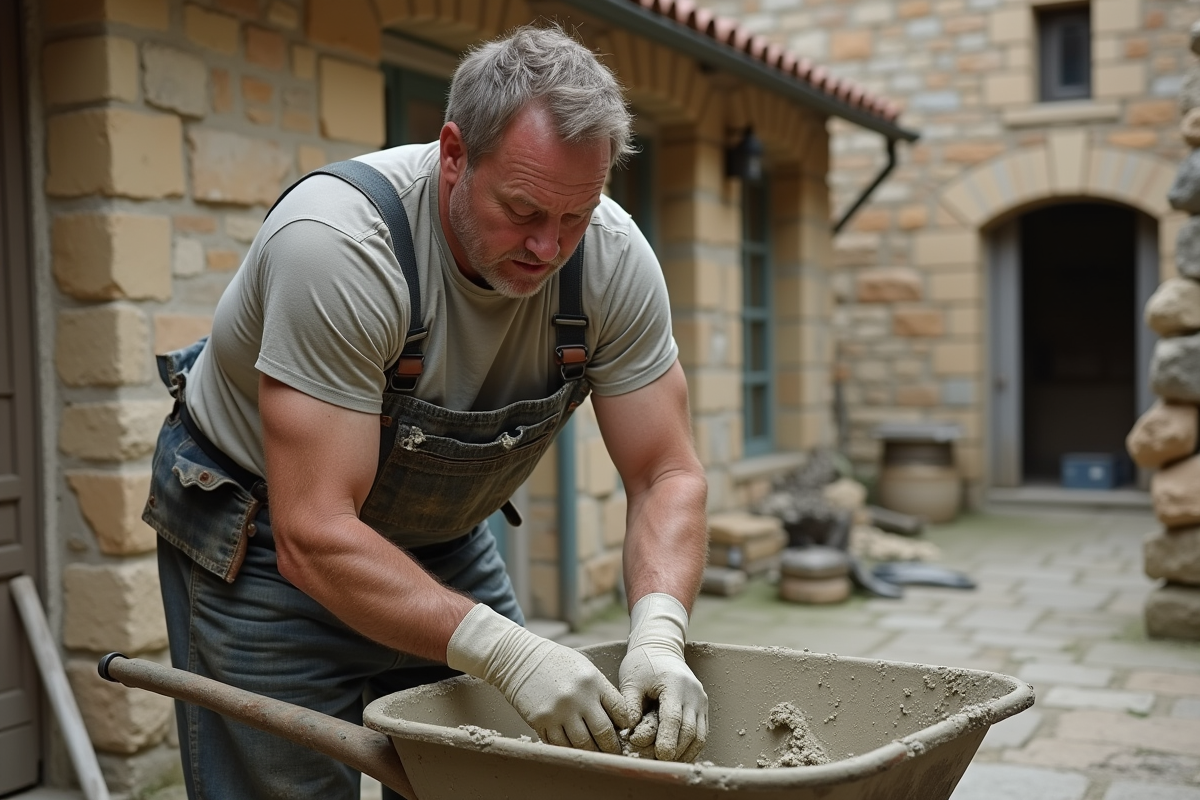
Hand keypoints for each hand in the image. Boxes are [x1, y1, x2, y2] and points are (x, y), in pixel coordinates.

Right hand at [447, 604, 636, 751]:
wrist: (518, 658)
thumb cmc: (555, 662)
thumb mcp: (584, 667)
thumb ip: (601, 690)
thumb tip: (618, 719)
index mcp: (593, 681)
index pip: (620, 711)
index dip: (625, 725)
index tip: (625, 731)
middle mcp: (578, 698)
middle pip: (603, 733)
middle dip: (612, 747)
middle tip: (614, 754)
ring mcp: (558, 711)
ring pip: (582, 745)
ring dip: (590, 753)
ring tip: (595, 755)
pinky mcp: (541, 721)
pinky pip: (559, 744)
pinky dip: (567, 749)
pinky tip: (571, 748)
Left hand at [619, 593, 707, 761]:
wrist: (660, 647)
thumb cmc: (642, 664)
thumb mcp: (631, 681)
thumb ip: (630, 705)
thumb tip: (630, 732)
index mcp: (675, 684)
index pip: (674, 718)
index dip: (668, 740)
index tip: (659, 757)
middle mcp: (693, 693)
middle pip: (690, 731)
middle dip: (676, 751)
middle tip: (659, 765)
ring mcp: (700, 701)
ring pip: (699, 736)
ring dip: (685, 753)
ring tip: (667, 765)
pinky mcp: (702, 707)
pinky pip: (701, 733)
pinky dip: (691, 748)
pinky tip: (677, 757)